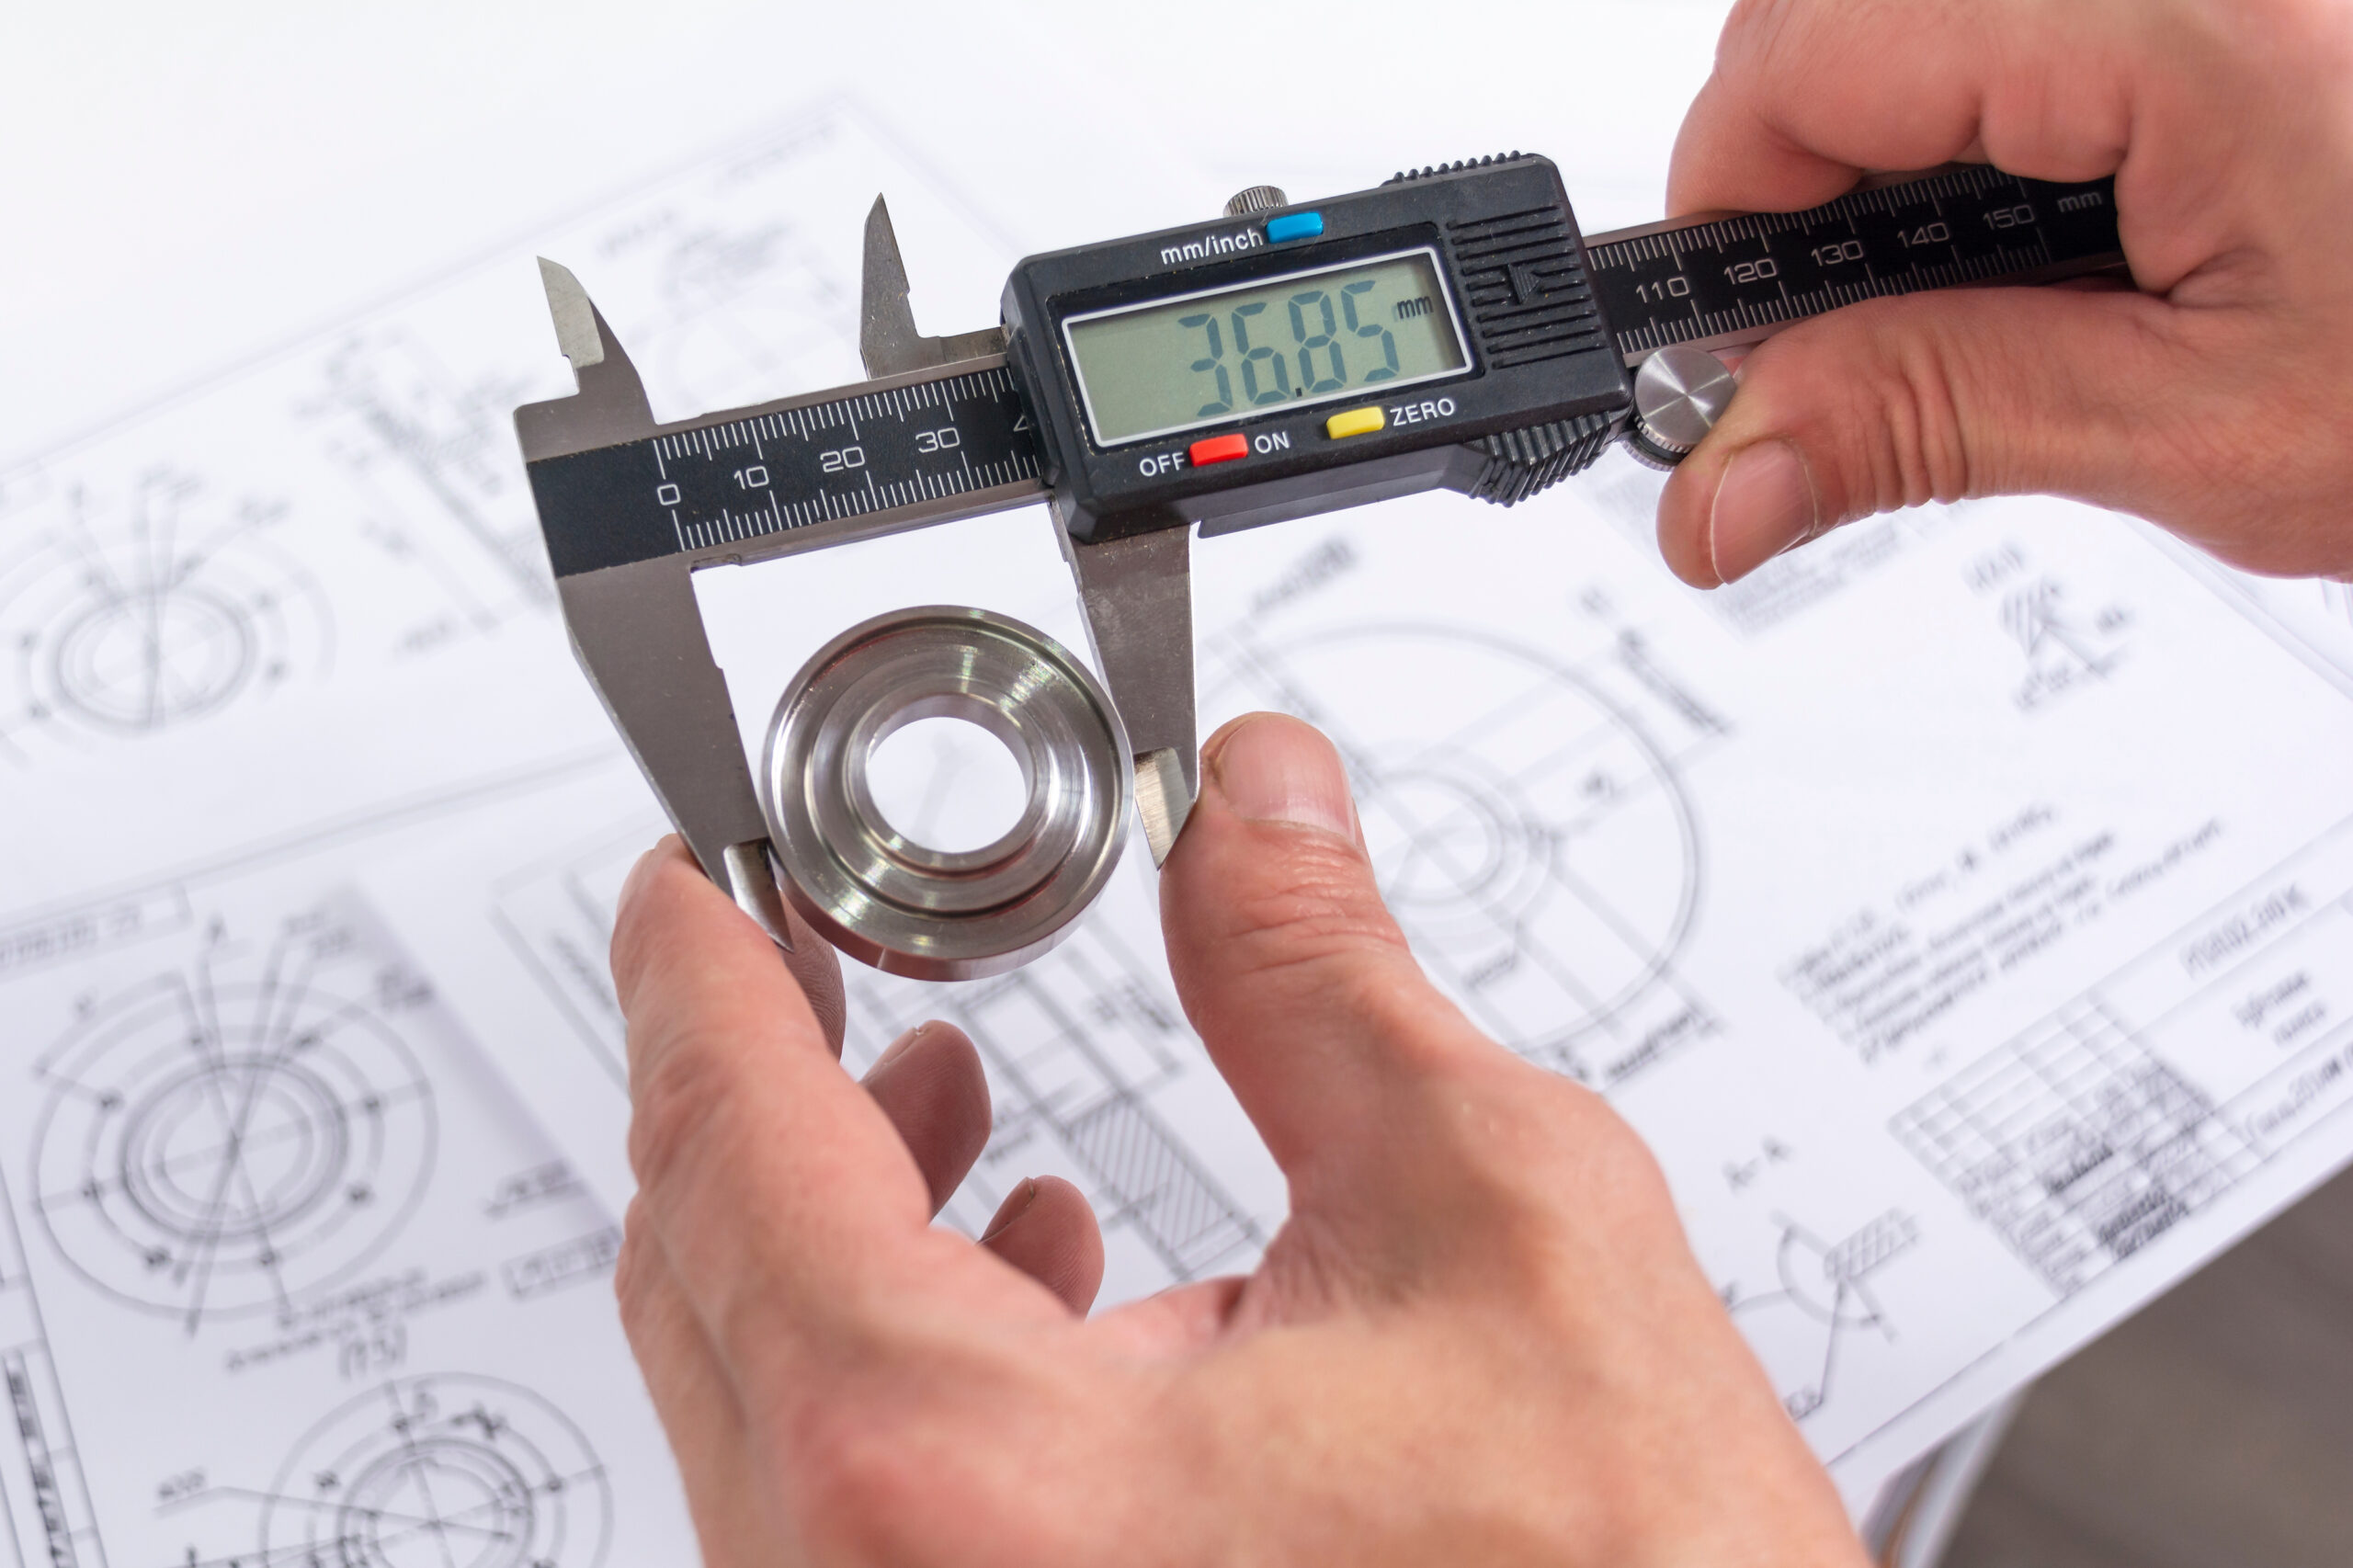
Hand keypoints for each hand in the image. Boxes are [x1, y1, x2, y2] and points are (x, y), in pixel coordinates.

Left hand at [610, 713, 1865, 1565]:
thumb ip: (1320, 977)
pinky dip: (904, 1354)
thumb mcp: (1493, 1219)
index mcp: (961, 1477)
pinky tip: (1044, 1270)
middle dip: (764, 1079)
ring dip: (836, 1214)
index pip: (736, 1148)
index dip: (701, 972)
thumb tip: (1253, 810)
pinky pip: (847, 1502)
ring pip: (766, 1393)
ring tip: (939, 1087)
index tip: (697, 884)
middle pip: (708, 1273)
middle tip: (817, 949)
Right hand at [1655, 0, 2352, 586]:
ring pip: (1893, 6)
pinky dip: (1964, 112)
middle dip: (1790, 177)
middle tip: (1835, 337)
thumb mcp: (2203, 431)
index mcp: (2194, 22)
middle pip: (1828, 10)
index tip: (1726, 346)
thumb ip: (1932, 423)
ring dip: (1876, 145)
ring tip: (1959, 287)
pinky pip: (1996, 16)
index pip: (1807, 56)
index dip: (1724, 210)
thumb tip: (1721, 479)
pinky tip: (2035, 215)